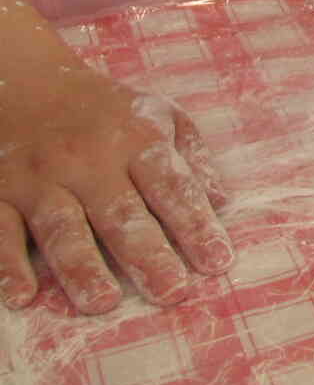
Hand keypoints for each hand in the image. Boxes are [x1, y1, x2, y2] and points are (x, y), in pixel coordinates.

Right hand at [0, 65, 230, 313]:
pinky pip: (1, 232)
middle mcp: (88, 160)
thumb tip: (221, 202)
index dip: (196, 225)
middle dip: (148, 254)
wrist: (23, 81)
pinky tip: (23, 297)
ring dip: (81, 267)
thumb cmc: (106, 111)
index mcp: (136, 140)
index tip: (217, 263)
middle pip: (120, 213)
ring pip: (61, 227)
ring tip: (103, 303)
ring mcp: (39, 178)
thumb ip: (191, 158)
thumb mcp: (159, 114)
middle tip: (172, 293)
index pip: (172, 187)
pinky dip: (9, 265)